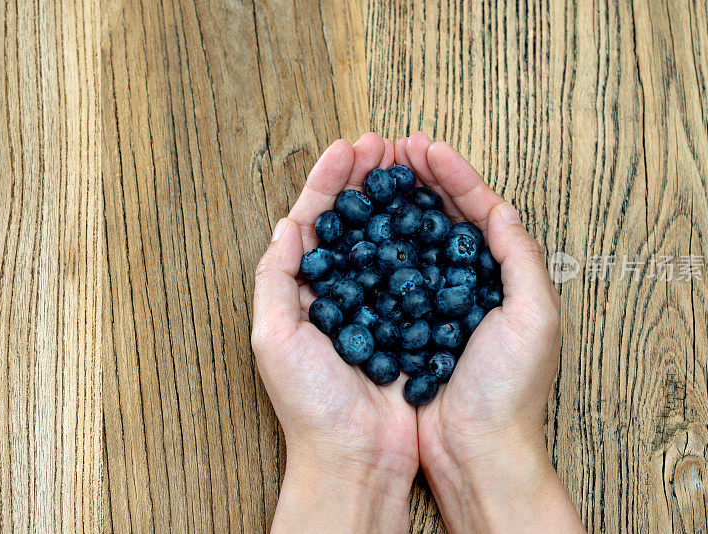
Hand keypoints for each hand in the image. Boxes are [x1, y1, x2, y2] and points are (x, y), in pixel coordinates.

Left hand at [252, 134, 416, 532]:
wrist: (357, 456)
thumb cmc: (310, 405)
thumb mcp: (273, 339)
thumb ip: (274, 279)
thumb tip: (285, 225)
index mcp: (302, 291)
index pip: (313, 221)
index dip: (328, 182)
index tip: (347, 148)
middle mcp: (339, 291)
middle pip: (352, 221)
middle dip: (366, 180)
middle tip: (384, 145)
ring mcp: (376, 304)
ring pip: (386, 238)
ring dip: (396, 200)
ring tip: (410, 166)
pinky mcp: (408, 320)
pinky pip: (415, 271)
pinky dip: (423, 239)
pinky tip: (434, 215)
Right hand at [396, 133, 583, 532]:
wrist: (476, 451)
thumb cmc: (510, 389)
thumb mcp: (534, 318)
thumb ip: (521, 259)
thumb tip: (502, 208)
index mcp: (505, 277)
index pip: (479, 211)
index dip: (454, 175)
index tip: (427, 147)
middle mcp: (470, 284)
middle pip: (444, 218)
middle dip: (421, 179)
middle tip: (394, 149)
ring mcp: (437, 304)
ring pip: (415, 241)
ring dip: (398, 206)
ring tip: (375, 176)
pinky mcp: (408, 326)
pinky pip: (392, 277)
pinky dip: (379, 249)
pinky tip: (362, 230)